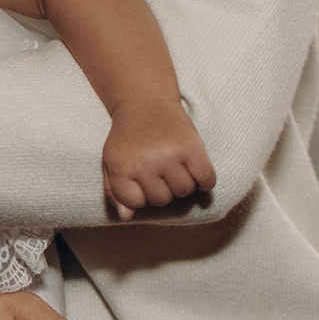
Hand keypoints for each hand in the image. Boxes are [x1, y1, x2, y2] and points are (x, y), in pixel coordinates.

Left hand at [102, 99, 216, 219]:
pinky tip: (196, 170)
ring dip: (183, 184)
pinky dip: (205, 181)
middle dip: (162, 189)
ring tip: (176, 167)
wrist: (145, 102)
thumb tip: (127, 217)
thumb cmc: (128, 137)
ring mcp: (170, 155)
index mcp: (122, 166)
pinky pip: (206, 180)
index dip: (140, 195)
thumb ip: (115, 191)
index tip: (141, 181)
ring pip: (184, 192)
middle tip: (160, 170)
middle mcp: (145, 162)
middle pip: (162, 199)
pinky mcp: (192, 147)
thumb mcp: (112, 161)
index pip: (136, 202)